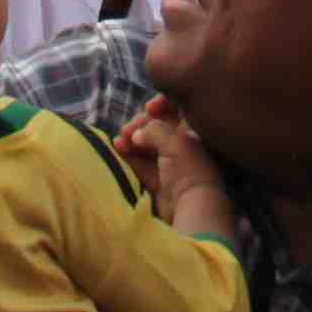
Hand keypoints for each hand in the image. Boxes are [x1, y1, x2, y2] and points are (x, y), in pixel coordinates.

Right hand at [118, 98, 235, 232]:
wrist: (191, 207)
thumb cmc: (188, 168)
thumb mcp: (175, 141)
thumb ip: (154, 129)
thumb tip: (136, 133)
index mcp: (194, 133)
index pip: (177, 110)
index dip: (162, 105)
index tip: (149, 107)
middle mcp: (183, 147)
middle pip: (158, 127)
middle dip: (141, 124)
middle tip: (129, 129)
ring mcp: (170, 165)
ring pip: (147, 145)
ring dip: (132, 138)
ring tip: (121, 139)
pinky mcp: (158, 182)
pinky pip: (141, 164)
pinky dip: (129, 156)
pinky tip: (118, 148)